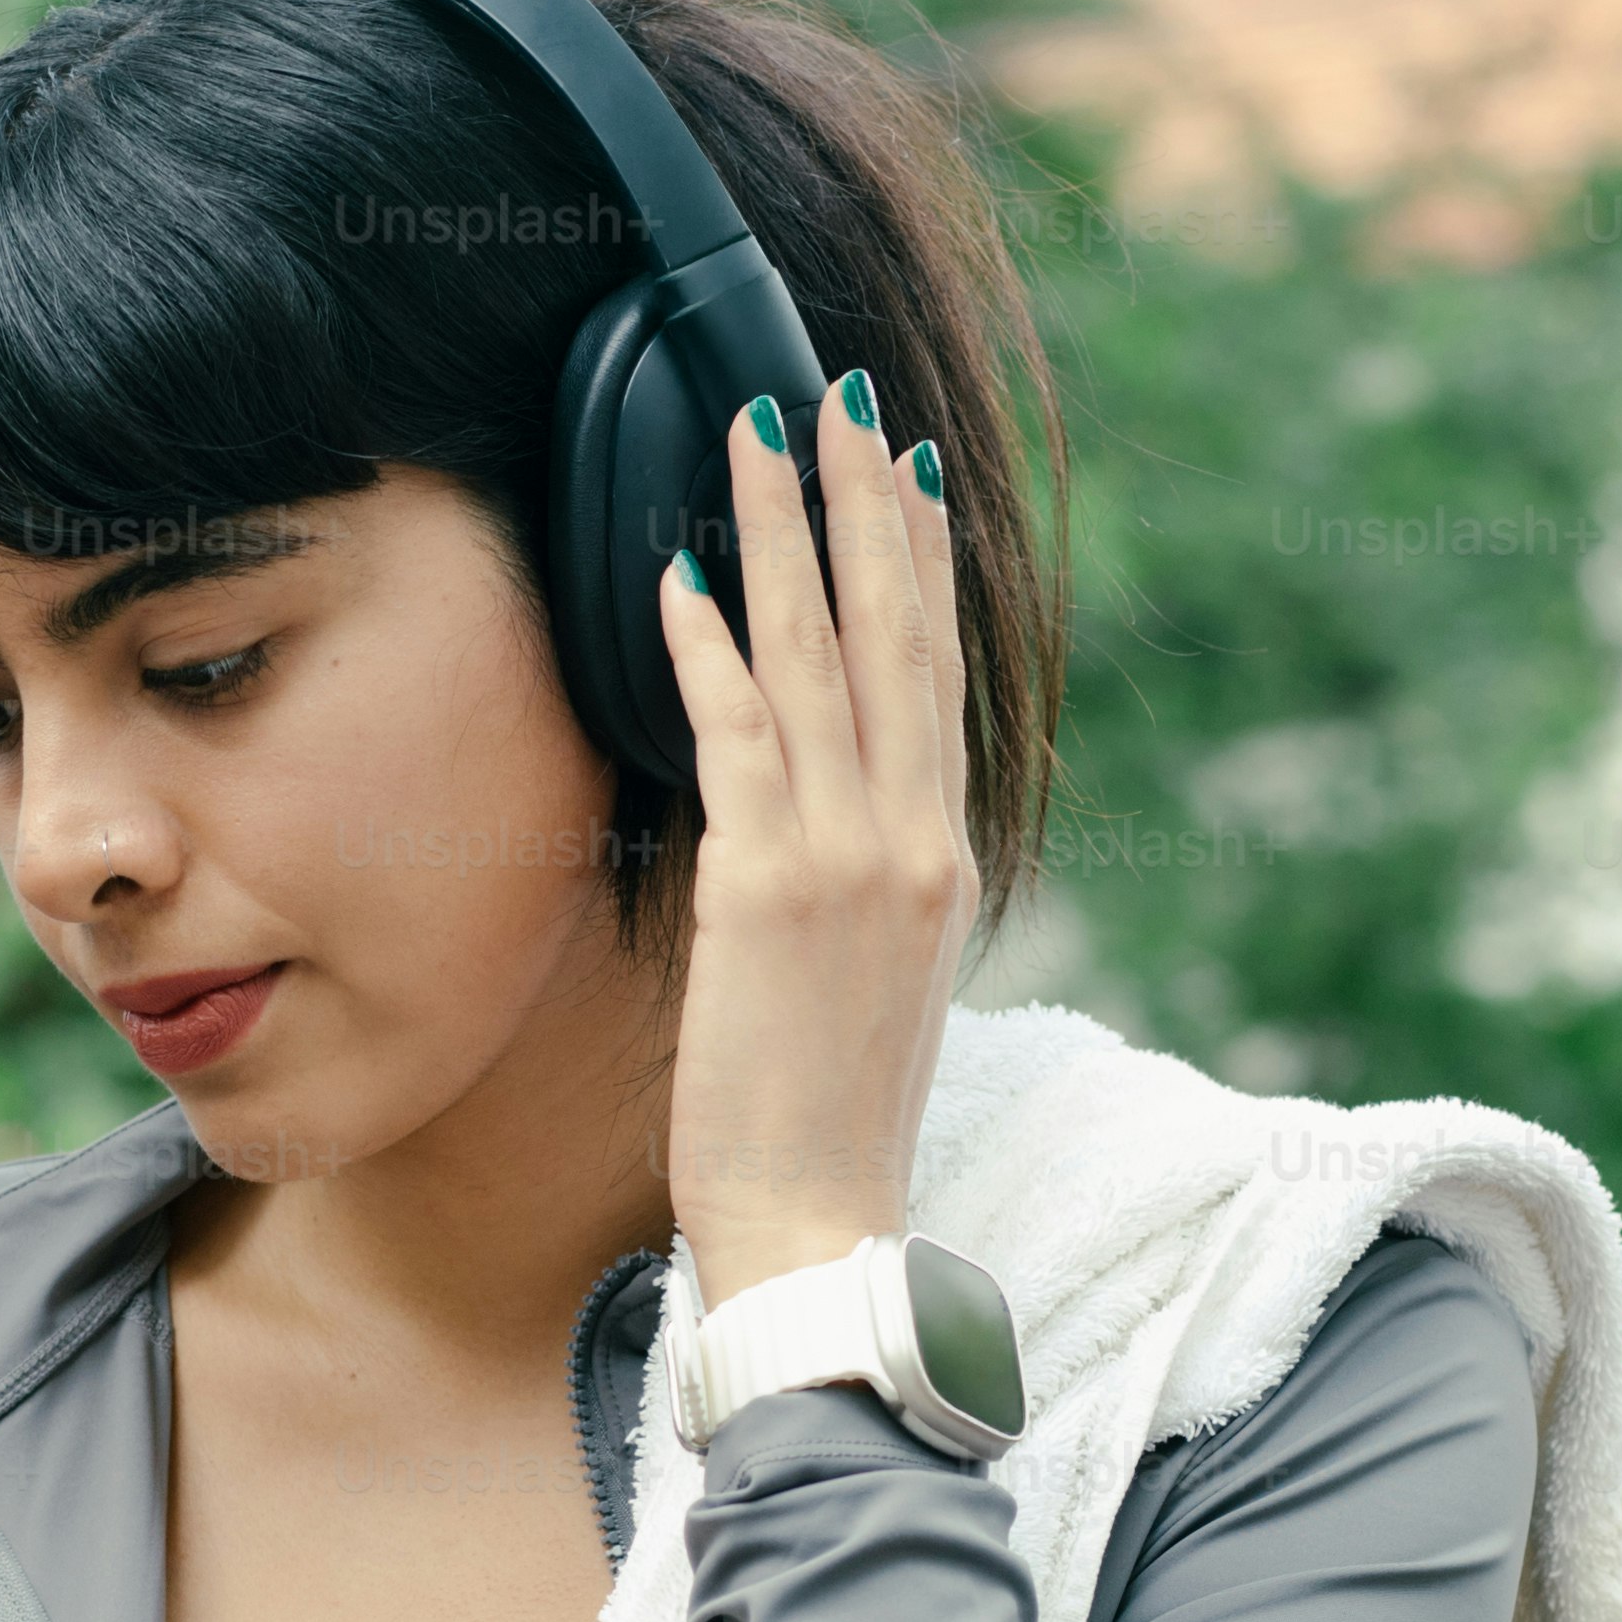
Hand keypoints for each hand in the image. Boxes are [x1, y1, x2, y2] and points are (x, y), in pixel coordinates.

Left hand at [656, 370, 972, 1302]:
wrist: (821, 1224)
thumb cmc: (830, 1123)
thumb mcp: (873, 980)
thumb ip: (864, 881)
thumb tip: (820, 816)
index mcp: (944, 857)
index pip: (936, 674)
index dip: (919, 559)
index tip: (903, 466)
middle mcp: (914, 839)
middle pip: (892, 634)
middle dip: (861, 504)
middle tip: (833, 398)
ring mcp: (848, 859)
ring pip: (817, 657)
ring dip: (779, 536)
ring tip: (750, 436)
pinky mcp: (766, 891)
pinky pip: (738, 737)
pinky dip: (707, 647)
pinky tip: (677, 573)